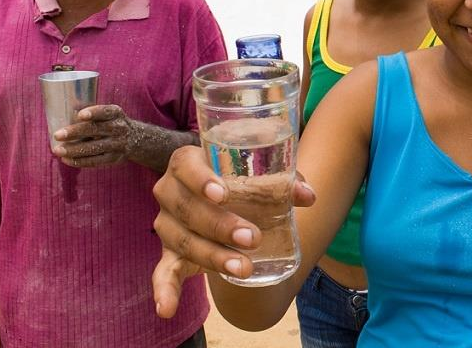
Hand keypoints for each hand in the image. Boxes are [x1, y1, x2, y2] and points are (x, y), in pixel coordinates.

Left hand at [51, 104, 135, 166]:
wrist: (136, 139)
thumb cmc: (111, 123)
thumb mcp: (109, 114)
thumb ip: (91, 114)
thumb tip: (61, 114)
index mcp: (116, 114)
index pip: (106, 112)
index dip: (94, 113)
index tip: (80, 115)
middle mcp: (119, 128)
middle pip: (96, 130)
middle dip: (75, 132)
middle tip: (57, 135)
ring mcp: (117, 144)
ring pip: (94, 148)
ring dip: (74, 150)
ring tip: (58, 150)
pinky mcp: (114, 158)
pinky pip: (95, 161)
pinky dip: (79, 161)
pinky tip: (66, 160)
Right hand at [152, 145, 315, 317]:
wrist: (228, 201)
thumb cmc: (243, 180)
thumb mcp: (260, 176)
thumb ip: (284, 182)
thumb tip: (308, 197)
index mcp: (187, 163)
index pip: (186, 165)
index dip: (201, 179)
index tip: (223, 194)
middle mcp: (170, 191)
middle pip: (187, 208)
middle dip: (220, 225)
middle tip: (252, 238)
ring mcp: (168, 223)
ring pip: (183, 241)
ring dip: (213, 257)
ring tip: (244, 268)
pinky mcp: (169, 253)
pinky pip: (163, 272)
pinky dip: (164, 291)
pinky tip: (167, 309)